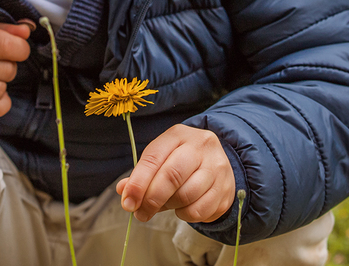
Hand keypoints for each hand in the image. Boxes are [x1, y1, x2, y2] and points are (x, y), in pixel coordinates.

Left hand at [116, 124, 235, 223]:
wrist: (217, 161)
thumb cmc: (181, 160)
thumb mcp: (161, 158)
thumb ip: (142, 174)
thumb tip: (123, 191)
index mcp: (178, 134)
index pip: (154, 157)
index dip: (138, 183)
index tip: (128, 202)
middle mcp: (200, 146)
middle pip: (172, 175)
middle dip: (152, 198)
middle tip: (141, 213)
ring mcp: (216, 166)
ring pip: (186, 195)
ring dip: (169, 207)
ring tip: (163, 206)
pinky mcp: (225, 189)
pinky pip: (199, 210)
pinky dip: (185, 214)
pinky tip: (182, 208)